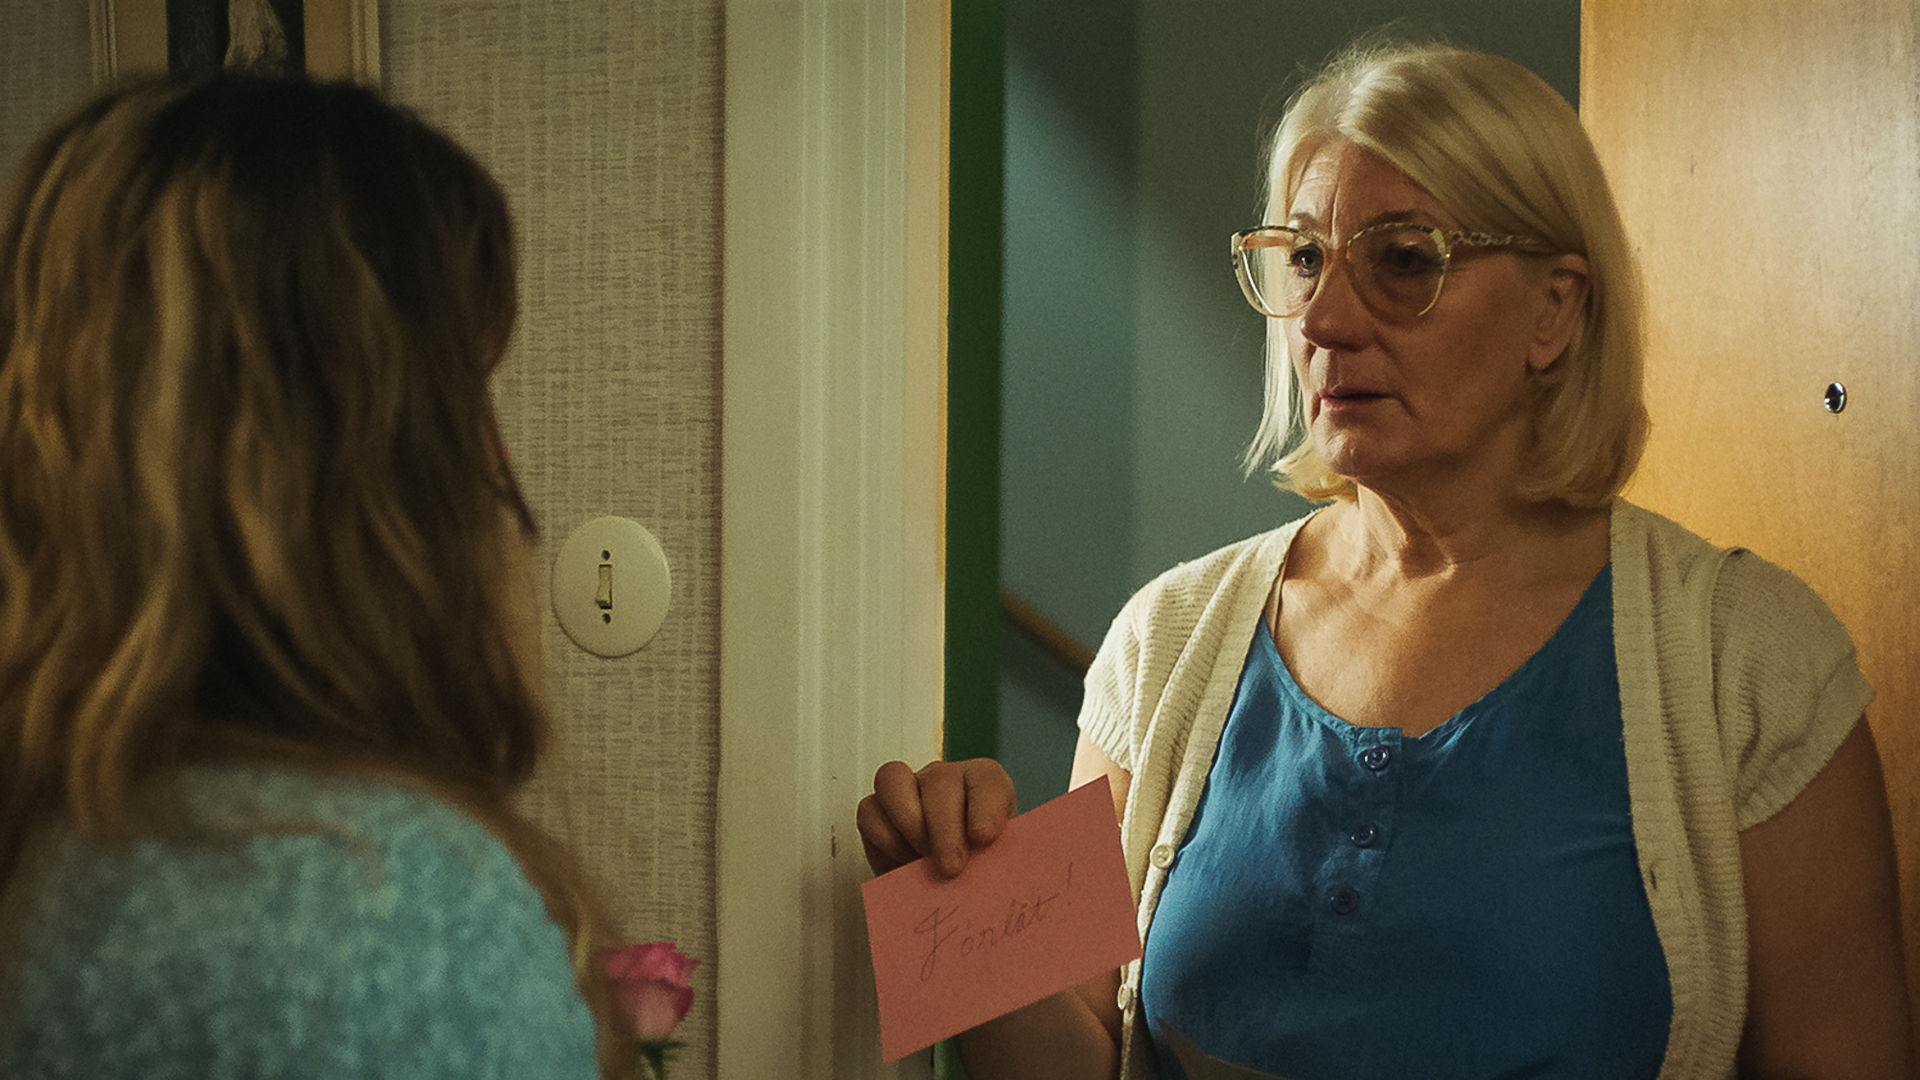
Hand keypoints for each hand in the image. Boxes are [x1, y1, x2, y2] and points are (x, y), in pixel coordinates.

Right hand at [856, 759, 1016, 877]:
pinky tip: (904, 864)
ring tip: (923, 860)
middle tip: (951, 868)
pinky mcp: (877, 810)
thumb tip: (1006, 872)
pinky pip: (870, 812)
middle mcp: (945, 779)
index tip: (984, 839)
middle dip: (944, 828)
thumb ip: (1002, 860)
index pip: (987, 780)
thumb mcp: (1000, 865)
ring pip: (893, 781)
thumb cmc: (978, 872)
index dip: (986, 807)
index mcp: (985, 784)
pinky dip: (885, 840)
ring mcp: (907, 788)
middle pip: (939, 780)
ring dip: (909, 824)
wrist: (950, 889)